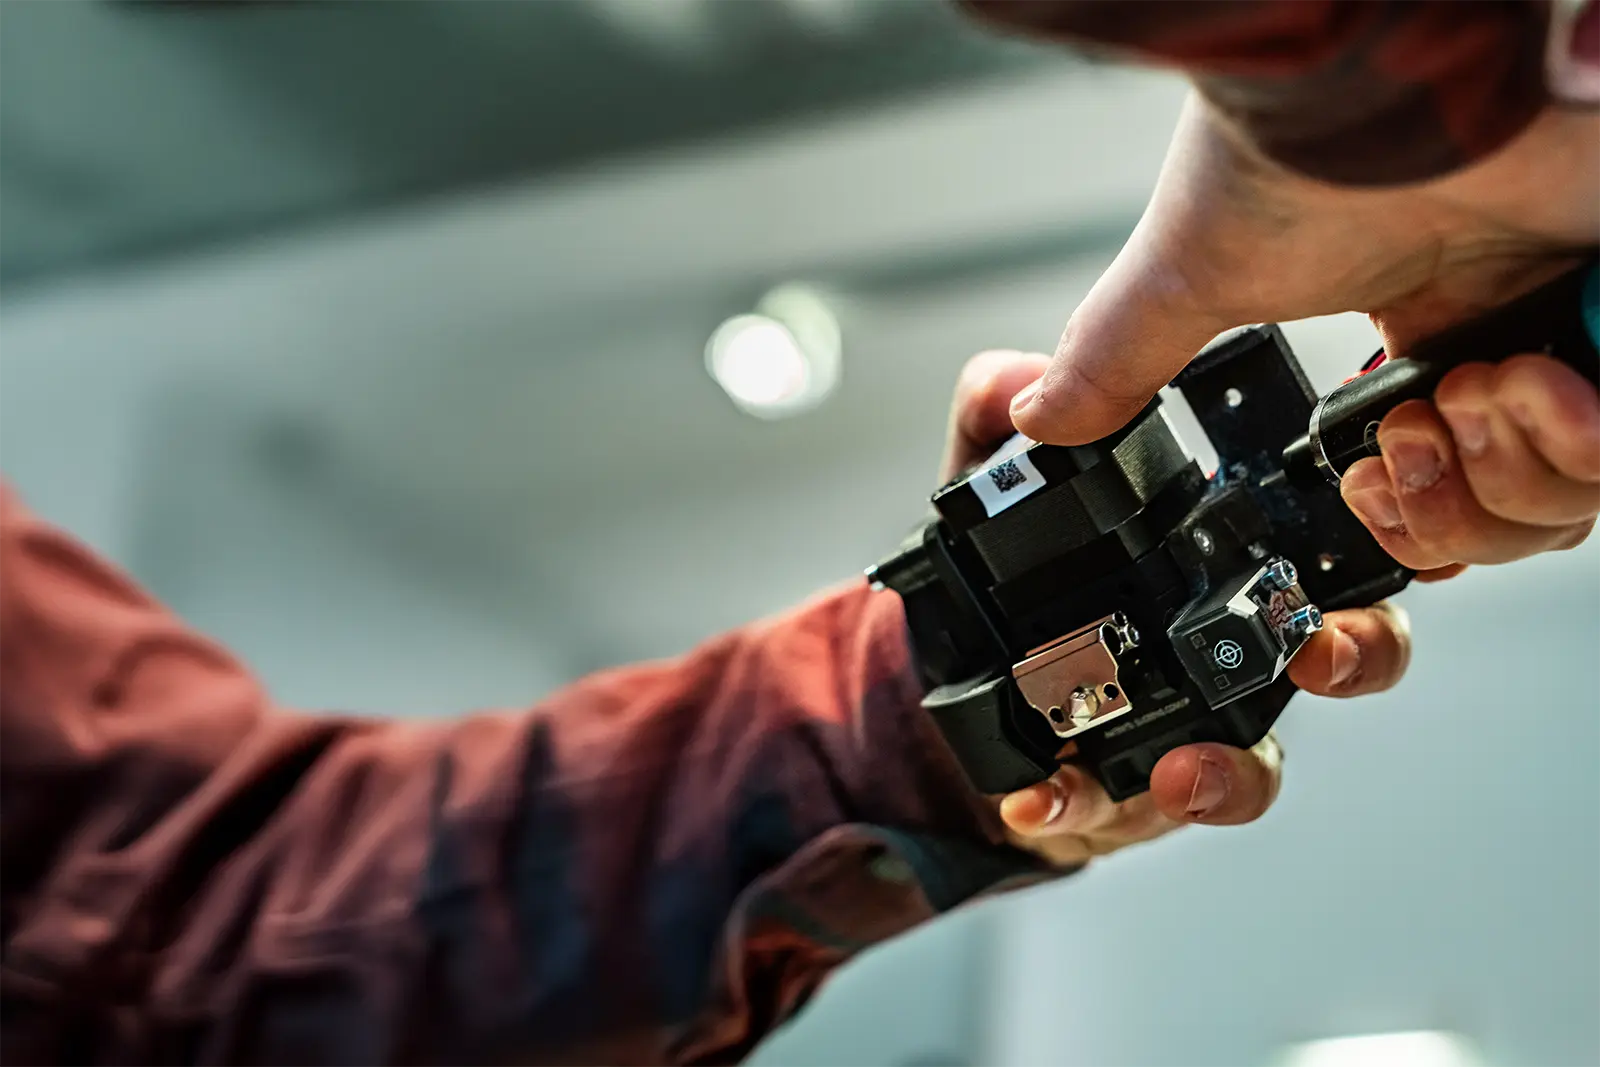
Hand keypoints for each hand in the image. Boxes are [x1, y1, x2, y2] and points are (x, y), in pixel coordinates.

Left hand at [943, 350, 1414, 866]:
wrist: (948, 686)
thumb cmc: (1000, 576)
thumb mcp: (985, 483)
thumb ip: (995, 421)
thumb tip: (1015, 385)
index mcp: (1214, 558)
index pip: (1323, 539)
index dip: (1380, 535)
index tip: (1387, 525)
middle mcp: (1225, 645)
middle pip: (1343, 653)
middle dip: (1356, 653)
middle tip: (1321, 654)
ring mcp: (1186, 724)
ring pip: (1254, 761)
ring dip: (1232, 770)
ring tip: (1181, 771)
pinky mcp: (1124, 787)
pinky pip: (1122, 810)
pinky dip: (1080, 807)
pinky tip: (1038, 795)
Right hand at [1008, 95, 1599, 576]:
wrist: (1371, 71)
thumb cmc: (1297, 146)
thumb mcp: (1192, 279)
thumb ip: (1122, 358)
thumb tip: (1039, 416)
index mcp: (1415, 337)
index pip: (1444, 481)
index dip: (1414, 520)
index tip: (1370, 494)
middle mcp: (1504, 331)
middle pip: (1513, 511)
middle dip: (1455, 511)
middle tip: (1411, 438)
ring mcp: (1575, 320)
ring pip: (1575, 496)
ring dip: (1505, 473)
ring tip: (1463, 391)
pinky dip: (1575, 444)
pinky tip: (1516, 379)